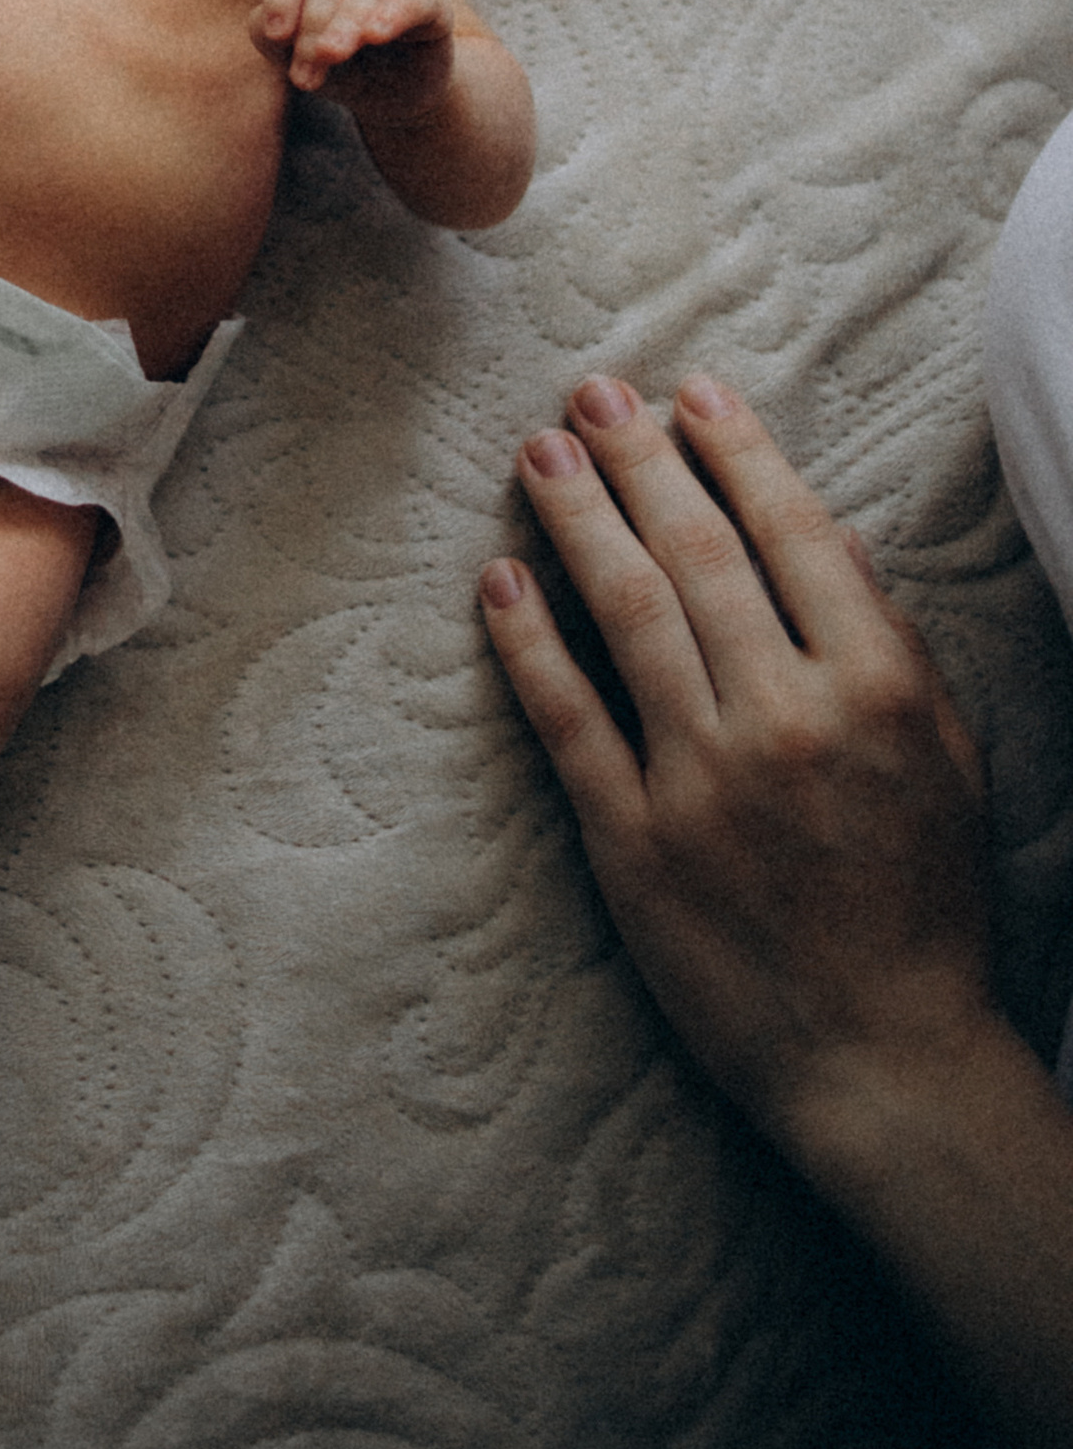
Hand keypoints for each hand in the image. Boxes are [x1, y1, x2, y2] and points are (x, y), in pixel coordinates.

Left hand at [254, 0, 455, 103]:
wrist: (398, 95)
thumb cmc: (342, 68)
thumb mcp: (300, 60)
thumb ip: (272, 41)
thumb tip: (269, 28)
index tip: (276, 36)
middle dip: (311, 29)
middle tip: (303, 78)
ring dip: (344, 24)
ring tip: (331, 55)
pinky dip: (391, 13)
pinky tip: (376, 34)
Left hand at [482, 374, 993, 1151]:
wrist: (880, 1057)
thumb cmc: (924, 901)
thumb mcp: (946, 761)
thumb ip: (892, 644)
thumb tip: (828, 536)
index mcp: (871, 690)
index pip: (790, 535)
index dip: (734, 452)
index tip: (690, 391)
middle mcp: (784, 720)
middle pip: (697, 556)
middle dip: (639, 459)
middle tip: (592, 391)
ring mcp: (701, 781)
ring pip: (626, 616)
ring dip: (577, 521)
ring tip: (539, 451)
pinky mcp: (631, 843)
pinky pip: (568, 720)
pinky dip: (529, 643)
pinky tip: (500, 579)